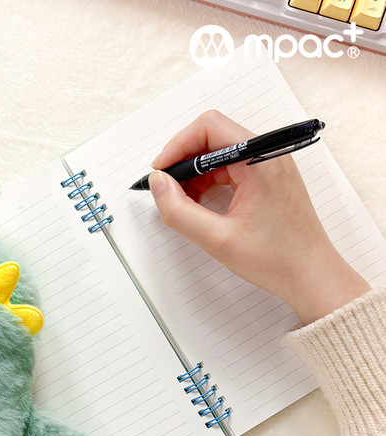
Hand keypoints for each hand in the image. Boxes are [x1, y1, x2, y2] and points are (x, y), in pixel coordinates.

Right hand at [149, 110, 369, 325]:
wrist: (310, 275)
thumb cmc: (276, 259)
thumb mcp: (217, 239)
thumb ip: (179, 211)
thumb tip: (157, 184)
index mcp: (261, 160)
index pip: (209, 127)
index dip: (177, 146)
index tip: (160, 172)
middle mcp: (268, 154)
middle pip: (213, 137)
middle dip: (184, 161)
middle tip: (166, 190)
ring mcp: (270, 165)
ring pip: (219, 153)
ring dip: (195, 173)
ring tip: (182, 203)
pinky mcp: (268, 178)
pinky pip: (231, 167)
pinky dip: (209, 181)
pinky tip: (200, 205)